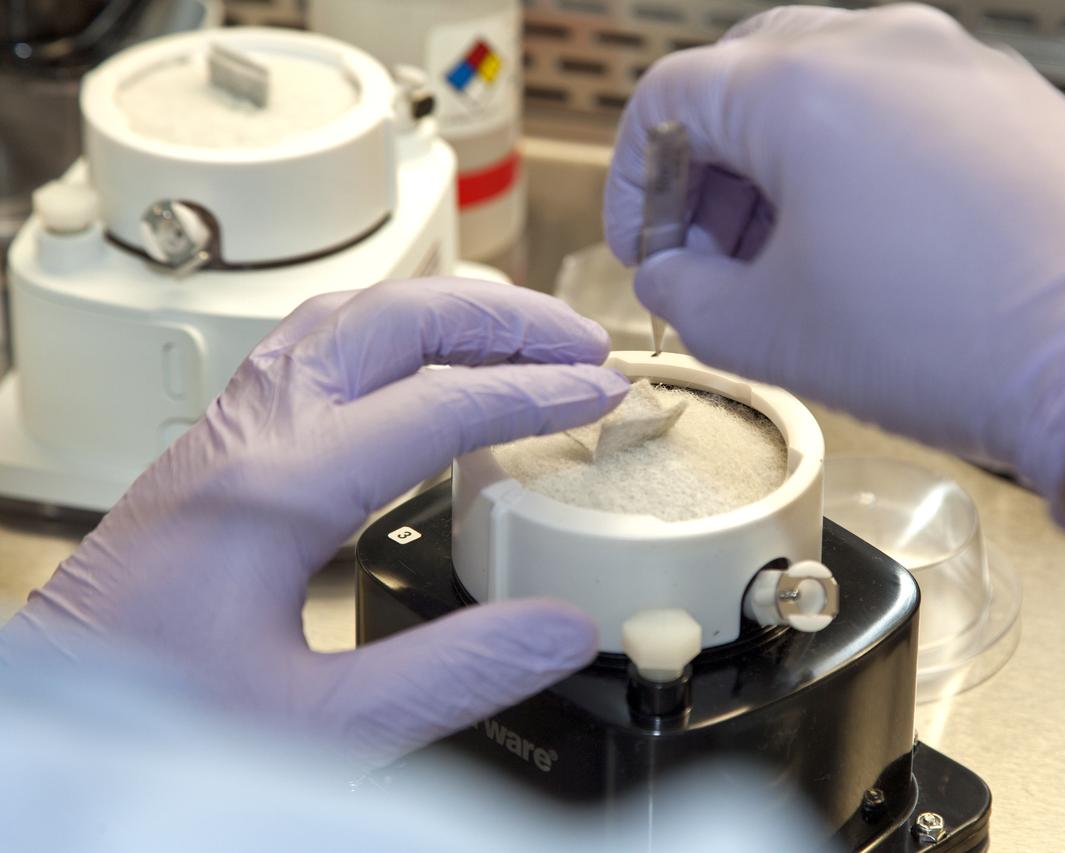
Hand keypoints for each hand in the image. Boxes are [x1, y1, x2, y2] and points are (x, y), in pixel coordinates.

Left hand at [0, 277, 628, 767]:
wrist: (53, 711)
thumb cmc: (157, 724)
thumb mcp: (322, 723)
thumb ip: (453, 673)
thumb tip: (562, 629)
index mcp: (274, 488)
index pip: (438, 405)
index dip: (536, 393)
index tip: (605, 393)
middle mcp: (247, 437)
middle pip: (388, 321)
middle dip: (500, 319)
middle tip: (580, 340)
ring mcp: (226, 435)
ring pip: (345, 319)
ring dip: (442, 313)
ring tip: (519, 333)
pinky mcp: (217, 452)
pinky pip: (312, 348)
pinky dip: (389, 334)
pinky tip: (422, 366)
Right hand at [604, 4, 1064, 502]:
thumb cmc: (954, 338)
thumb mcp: (773, 333)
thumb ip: (687, 297)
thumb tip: (673, 279)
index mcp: (802, 84)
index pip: (670, 100)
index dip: (639, 184)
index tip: (651, 246)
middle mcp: (884, 46)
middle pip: (747, 81)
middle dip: (712, 173)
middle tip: (713, 255)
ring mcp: (961, 66)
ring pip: (830, 91)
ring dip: (784, 170)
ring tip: (792, 261)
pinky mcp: (1016, 102)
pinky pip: (907, 112)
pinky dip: (861, 166)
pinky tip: (874, 248)